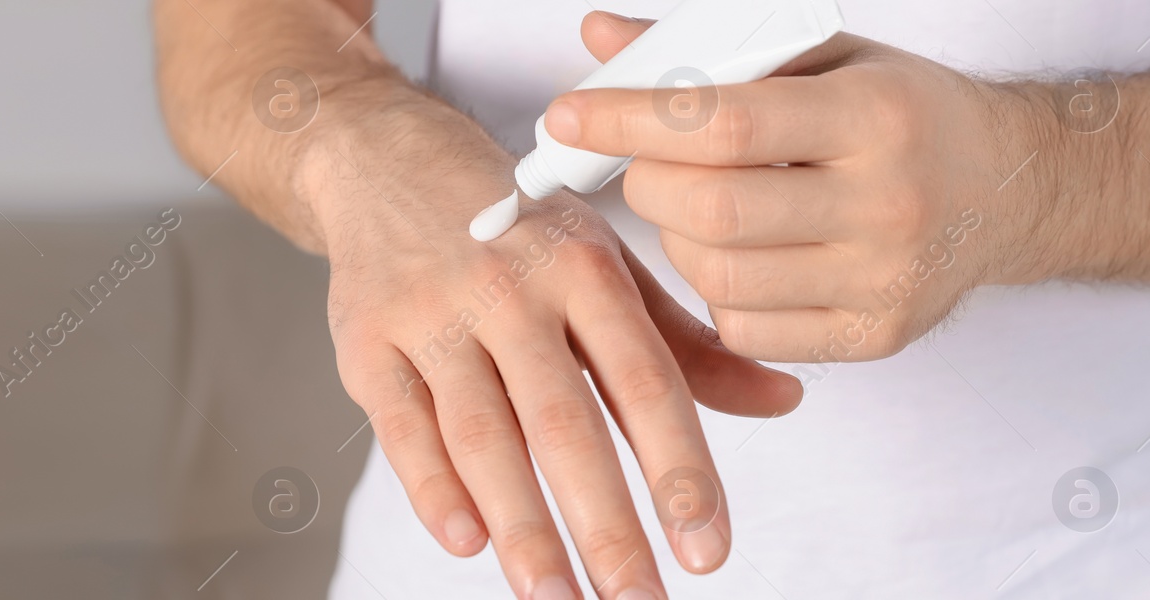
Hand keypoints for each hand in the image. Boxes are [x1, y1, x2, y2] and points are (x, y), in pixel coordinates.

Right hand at [303, 118, 799, 598]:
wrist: (387, 160)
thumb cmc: (515, 226)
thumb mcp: (606, 264)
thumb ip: (686, 345)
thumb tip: (783, 400)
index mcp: (585, 269)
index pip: (645, 381)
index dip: (679, 469)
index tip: (706, 549)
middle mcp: (510, 289)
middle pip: (562, 422)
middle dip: (604, 523)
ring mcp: (432, 315)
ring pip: (481, 433)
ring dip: (521, 526)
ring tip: (557, 599)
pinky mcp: (366, 341)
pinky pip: (401, 424)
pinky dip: (431, 486)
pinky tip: (468, 542)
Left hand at [546, 13, 1050, 361]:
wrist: (1006, 189)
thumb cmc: (903, 115)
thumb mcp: (822, 58)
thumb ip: (711, 50)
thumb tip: (601, 39)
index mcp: (874, 115)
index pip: (724, 122)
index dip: (629, 120)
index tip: (568, 116)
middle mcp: (887, 201)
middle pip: (711, 210)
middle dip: (646, 184)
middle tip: (643, 165)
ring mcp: (882, 280)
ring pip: (718, 276)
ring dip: (676, 240)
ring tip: (697, 207)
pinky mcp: (873, 337)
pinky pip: (746, 328)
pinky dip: (717, 292)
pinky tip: (741, 254)